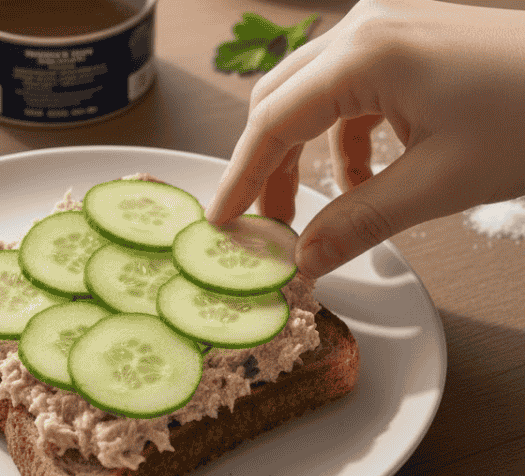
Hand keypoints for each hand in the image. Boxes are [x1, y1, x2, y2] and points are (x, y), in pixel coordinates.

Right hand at [206, 0, 524, 277]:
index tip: (221, 220)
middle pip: (281, 100)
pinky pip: (349, 88)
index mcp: (365, 54)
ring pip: (310, 93)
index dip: (242, 176)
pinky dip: (343, 135)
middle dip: (268, 165)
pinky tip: (366, 175)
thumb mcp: (440, 183)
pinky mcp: (406, 37)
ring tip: (315, 209)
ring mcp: (385, 26)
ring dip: (304, 152)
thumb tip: (304, 261)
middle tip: (268, 224)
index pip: (273, 121)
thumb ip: (359, 222)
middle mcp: (364, 27)